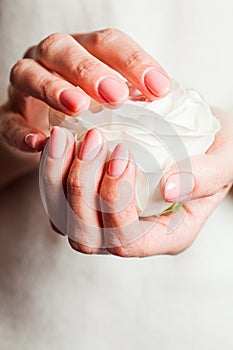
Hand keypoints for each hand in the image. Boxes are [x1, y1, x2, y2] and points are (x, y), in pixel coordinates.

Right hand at [0, 28, 170, 152]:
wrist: (45, 127)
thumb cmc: (87, 111)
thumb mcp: (111, 99)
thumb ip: (134, 97)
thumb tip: (169, 106)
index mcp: (82, 51)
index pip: (108, 43)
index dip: (134, 61)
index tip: (159, 87)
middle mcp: (51, 60)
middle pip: (66, 51)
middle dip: (91, 70)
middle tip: (116, 95)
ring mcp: (25, 86)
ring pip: (30, 75)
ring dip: (54, 89)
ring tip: (78, 107)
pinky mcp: (9, 115)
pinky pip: (9, 120)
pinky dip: (21, 131)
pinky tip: (40, 142)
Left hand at [41, 107, 232, 256]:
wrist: (199, 140)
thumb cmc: (214, 153)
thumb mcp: (224, 162)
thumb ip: (204, 177)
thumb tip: (170, 187)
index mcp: (165, 237)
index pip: (127, 241)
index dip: (116, 202)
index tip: (123, 154)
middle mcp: (131, 237)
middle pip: (88, 237)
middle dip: (82, 188)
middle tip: (94, 140)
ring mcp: (106, 222)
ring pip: (64, 222)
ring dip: (58, 179)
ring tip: (65, 137)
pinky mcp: (89, 201)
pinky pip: (56, 199)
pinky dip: (51, 172)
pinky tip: (59, 140)